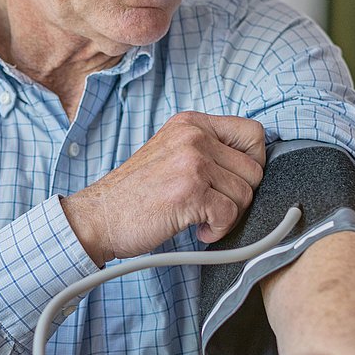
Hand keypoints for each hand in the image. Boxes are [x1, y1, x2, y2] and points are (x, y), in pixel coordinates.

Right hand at [60, 111, 265, 263]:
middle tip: (212, 206)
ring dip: (227, 216)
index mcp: (191, 123)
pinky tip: (197, 230)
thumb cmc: (136, 193)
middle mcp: (193, 136)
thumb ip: (207, 150)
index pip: (253, 132)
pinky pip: (230, 215)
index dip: (253, 162)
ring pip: (246, 195)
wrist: (99, 216)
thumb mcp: (171, 152)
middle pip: (254, 169)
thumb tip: (255, 166)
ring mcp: (192, 162)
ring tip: (199, 218)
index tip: (232, 181)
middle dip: (239, 196)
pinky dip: (218, 231)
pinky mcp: (190, 191)